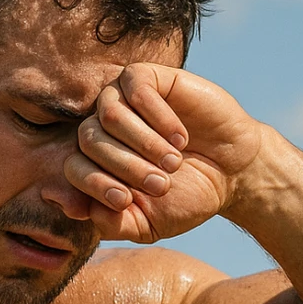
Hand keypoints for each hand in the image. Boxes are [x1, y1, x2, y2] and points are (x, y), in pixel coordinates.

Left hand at [65, 65, 264, 242]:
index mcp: (97, 163)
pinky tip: (180, 137)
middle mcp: (104, 129)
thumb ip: (110, 223)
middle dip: (126, 168)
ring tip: (173, 161)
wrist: (232, 174)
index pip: (73, 167)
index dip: (94, 185)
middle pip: (89, 140)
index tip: (125, 201)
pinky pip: (136, 87)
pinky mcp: (149, 78)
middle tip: (162, 184)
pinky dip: (158, 116)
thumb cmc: (187, 198)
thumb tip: (70, 206)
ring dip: (143, 143)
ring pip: (109, 114)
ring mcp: (124, 100)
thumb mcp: (146, 224)